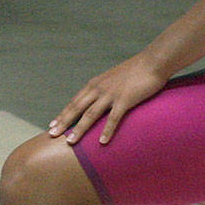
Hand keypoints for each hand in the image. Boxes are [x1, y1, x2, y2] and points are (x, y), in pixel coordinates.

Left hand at [47, 53, 167, 144]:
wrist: (152, 62)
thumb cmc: (135, 71)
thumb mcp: (114, 79)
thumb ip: (105, 89)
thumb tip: (99, 102)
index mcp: (95, 84)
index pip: (75, 102)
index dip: (63, 114)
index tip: (52, 125)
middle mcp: (99, 89)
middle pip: (77, 108)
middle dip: (64, 122)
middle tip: (52, 135)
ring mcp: (111, 94)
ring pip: (91, 114)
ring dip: (80, 129)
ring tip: (71, 142)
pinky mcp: (125, 99)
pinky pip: (113, 118)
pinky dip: (107, 130)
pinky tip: (102, 142)